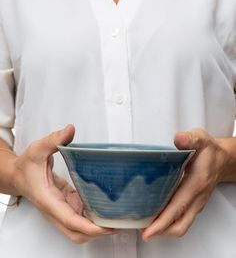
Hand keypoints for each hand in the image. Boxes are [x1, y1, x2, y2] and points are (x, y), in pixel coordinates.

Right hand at [12, 125, 116, 242]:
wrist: (17, 175)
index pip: (70, 221)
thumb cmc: (25, 166)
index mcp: (48, 201)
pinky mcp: (65, 204)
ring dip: (97, 226)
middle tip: (118, 223)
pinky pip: (80, 215)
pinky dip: (93, 215)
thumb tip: (70, 130)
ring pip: (79, 227)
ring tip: (117, 216)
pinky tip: (105, 206)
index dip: (89, 227)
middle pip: (77, 233)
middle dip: (97, 232)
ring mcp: (61, 209)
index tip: (106, 226)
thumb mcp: (37, 149)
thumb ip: (54, 140)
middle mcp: (55, 210)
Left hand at [142, 128, 226, 239]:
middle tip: (140, 229)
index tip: (147, 231)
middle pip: (179, 225)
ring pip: (180, 226)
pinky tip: (156, 217)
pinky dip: (168, 223)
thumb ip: (189, 138)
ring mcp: (196, 203)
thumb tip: (179, 139)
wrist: (222, 159)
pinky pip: (182, 220)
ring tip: (145, 225)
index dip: (161, 222)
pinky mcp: (194, 204)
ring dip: (163, 230)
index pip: (178, 207)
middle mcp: (197, 198)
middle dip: (159, 231)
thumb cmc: (209, 150)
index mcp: (196, 183)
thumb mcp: (200, 138)